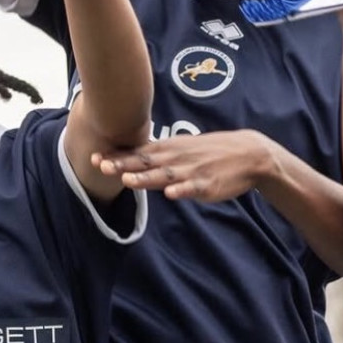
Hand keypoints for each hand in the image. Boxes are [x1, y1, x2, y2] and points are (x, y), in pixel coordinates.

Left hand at [93, 131, 280, 201]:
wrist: (248, 154)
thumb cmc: (212, 152)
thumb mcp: (182, 148)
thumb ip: (158, 157)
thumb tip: (132, 162)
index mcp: (169, 150)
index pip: (137, 153)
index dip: (115, 156)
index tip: (93, 157)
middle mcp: (176, 158)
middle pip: (145, 163)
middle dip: (122, 165)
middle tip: (100, 166)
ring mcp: (192, 171)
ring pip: (165, 176)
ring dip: (146, 178)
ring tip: (127, 181)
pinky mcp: (208, 184)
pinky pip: (193, 188)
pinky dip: (182, 190)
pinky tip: (171, 194)